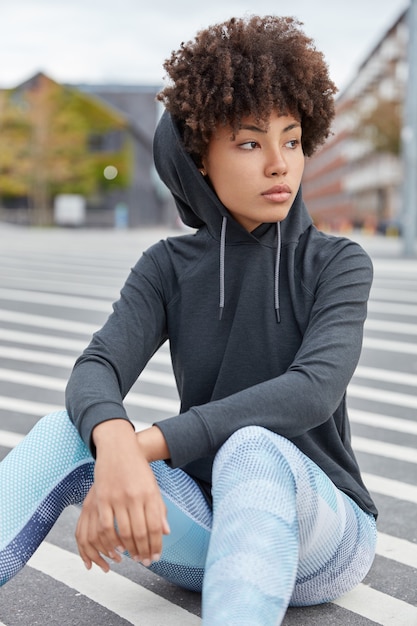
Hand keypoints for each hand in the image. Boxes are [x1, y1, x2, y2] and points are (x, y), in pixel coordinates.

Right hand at [75, 420, 169, 571]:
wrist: (118, 447)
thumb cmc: (137, 468)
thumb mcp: (152, 485)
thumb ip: (159, 508)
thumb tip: (166, 532)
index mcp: (150, 493)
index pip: (156, 526)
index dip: (156, 545)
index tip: (156, 556)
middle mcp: (135, 496)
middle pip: (141, 533)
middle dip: (144, 551)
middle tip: (146, 561)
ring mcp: (117, 497)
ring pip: (124, 532)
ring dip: (129, 549)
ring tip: (133, 557)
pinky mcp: (102, 498)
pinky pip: (106, 526)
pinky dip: (111, 541)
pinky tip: (117, 547)